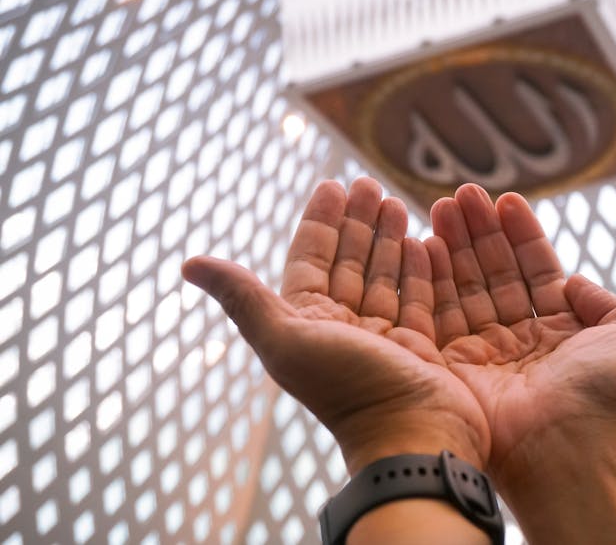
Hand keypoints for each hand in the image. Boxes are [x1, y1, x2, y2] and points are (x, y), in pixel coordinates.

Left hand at [182, 178, 489, 472]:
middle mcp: (343, 328)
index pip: (312, 258)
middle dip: (359, 222)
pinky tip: (424, 242)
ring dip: (389, 239)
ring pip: (384, 276)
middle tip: (370, 183)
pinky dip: (418, 270)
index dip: (321, 221)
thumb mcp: (285, 339)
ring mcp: (383, 338)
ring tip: (397, 202)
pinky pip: (417, 298)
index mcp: (308, 322)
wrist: (410, 437)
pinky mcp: (419, 347)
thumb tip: (189, 262)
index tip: (332, 183)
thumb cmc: (348, 388)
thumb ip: (242, 297)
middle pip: (350, 262)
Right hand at [428, 184, 615, 486]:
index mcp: (558, 332)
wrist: (565, 446)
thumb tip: (576, 282)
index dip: (521, 234)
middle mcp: (519, 339)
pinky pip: (439, 313)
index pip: (535, 270)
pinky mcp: (452, 366)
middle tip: (461, 193)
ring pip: (465, 286)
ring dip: (453, 243)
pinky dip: (432, 277)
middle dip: (479, 231)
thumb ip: (609, 304)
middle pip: (494, 272)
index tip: (505, 199)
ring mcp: (484, 352)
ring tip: (441, 204)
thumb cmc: (602, 395)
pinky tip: (426, 242)